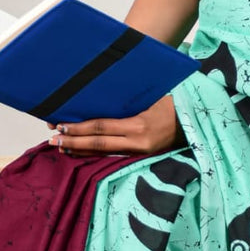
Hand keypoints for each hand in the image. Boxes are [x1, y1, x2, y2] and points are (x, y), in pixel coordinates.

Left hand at [47, 95, 185, 155]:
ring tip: (61, 148)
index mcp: (139, 125)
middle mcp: (138, 142)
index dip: (79, 129)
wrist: (197, 121)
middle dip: (73, 142)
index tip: (60, 126)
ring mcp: (141, 152)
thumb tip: (98, 94)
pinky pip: (115, 155)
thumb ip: (126, 98)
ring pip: (104, 153)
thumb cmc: (174, 102)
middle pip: (98, 144)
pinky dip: (96, 154)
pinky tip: (82, 152)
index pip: (101, 128)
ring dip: (81, 151)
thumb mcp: (151, 96)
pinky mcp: (143, 155)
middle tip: (53, 140)